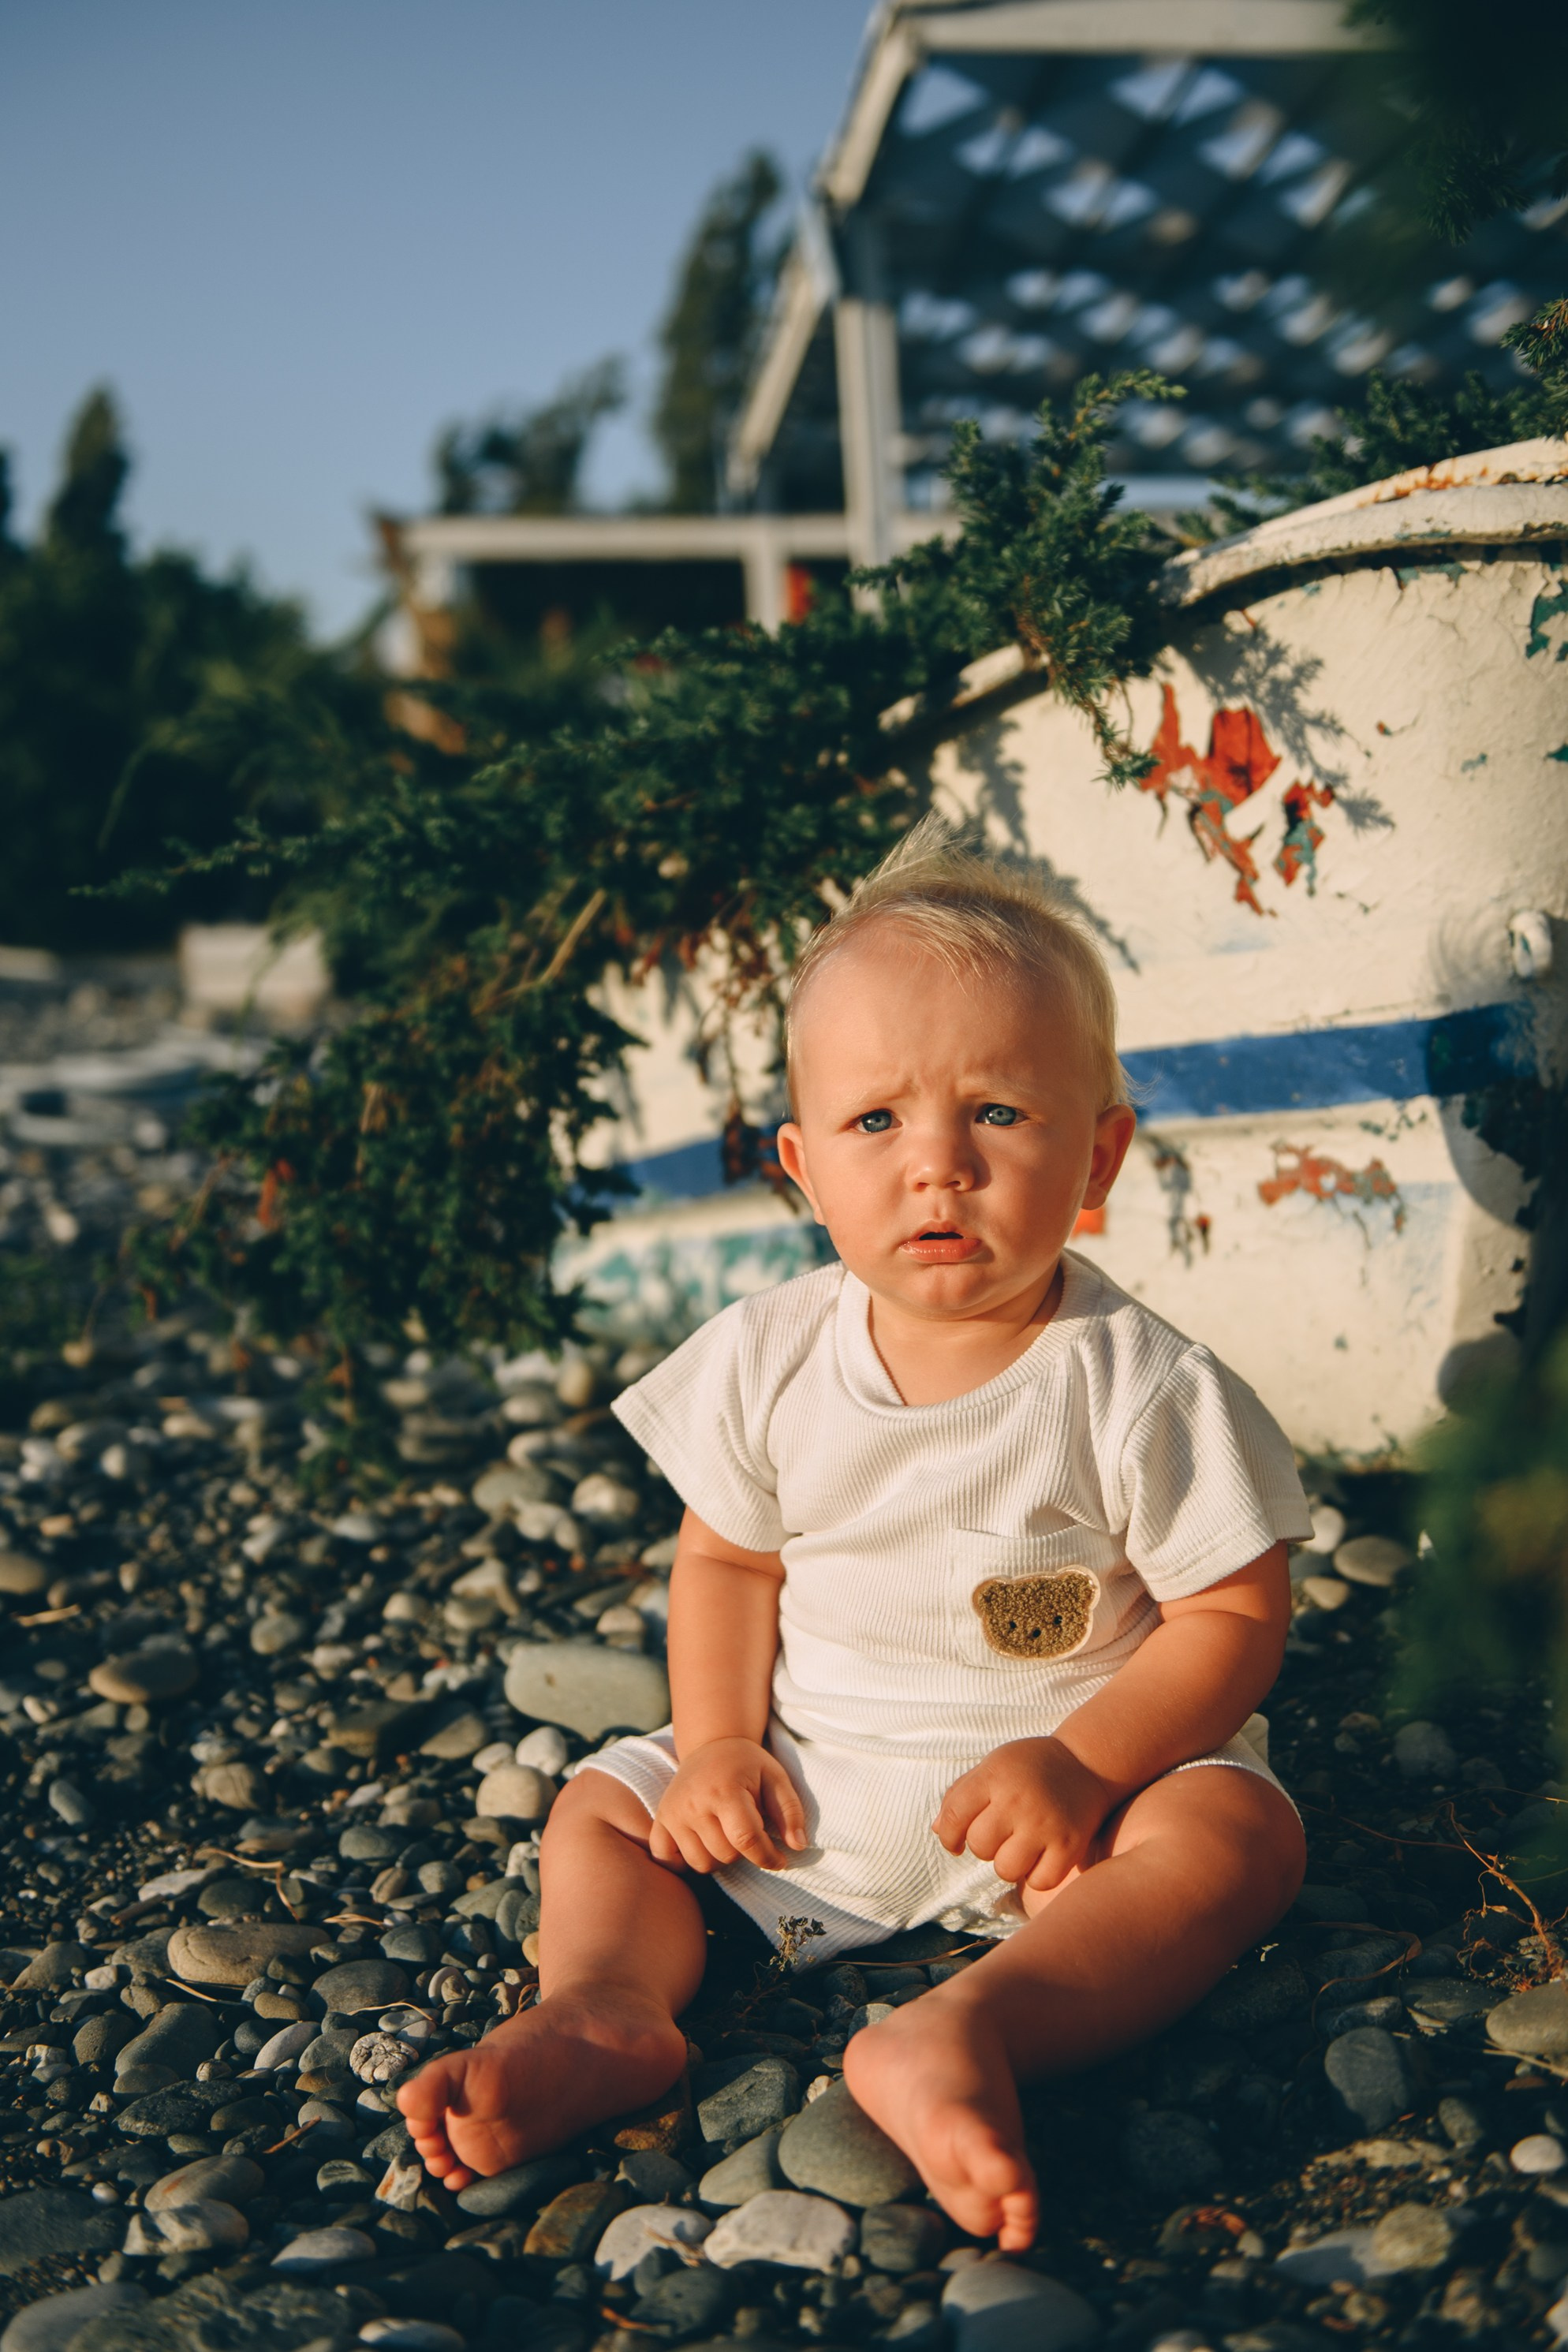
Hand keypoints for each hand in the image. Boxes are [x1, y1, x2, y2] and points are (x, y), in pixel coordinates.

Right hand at [649, 1736, 808, 1874]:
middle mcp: (694, 1803)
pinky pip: (667, 1859)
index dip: (767, 1857)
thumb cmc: (747, 1764)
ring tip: (726, 1836)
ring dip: (718, 1858)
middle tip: (747, 1831)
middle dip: (743, 1852)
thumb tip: (798, 1846)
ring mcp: (673, 1812)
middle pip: (725, 1855)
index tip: (779, 1860)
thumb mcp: (776, 1778)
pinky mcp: (661, 1819)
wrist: (711, 1745)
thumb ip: (790, 1812)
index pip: (746, 1840)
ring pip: (700, 1864)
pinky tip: (699, 1846)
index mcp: (725, 1790)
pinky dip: (683, 1862)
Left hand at [933, 1737, 1113, 1891]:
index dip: (949, 1836)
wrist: (1087, 1763)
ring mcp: (1045, 1823)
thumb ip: (961, 1795)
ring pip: (1006, 1869)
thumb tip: (938, 1831)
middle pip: (980, 1846)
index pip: (953, 1816)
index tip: (956, 1841)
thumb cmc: (1030, 1767)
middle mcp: (1018, 1799)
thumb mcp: (993, 1766)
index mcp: (995, 1776)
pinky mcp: (1070, 1844)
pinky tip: (1041, 1857)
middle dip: (986, 1845)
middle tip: (1003, 1833)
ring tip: (1021, 1846)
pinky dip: (1037, 1876)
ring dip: (1009, 1864)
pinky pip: (1040, 1881)